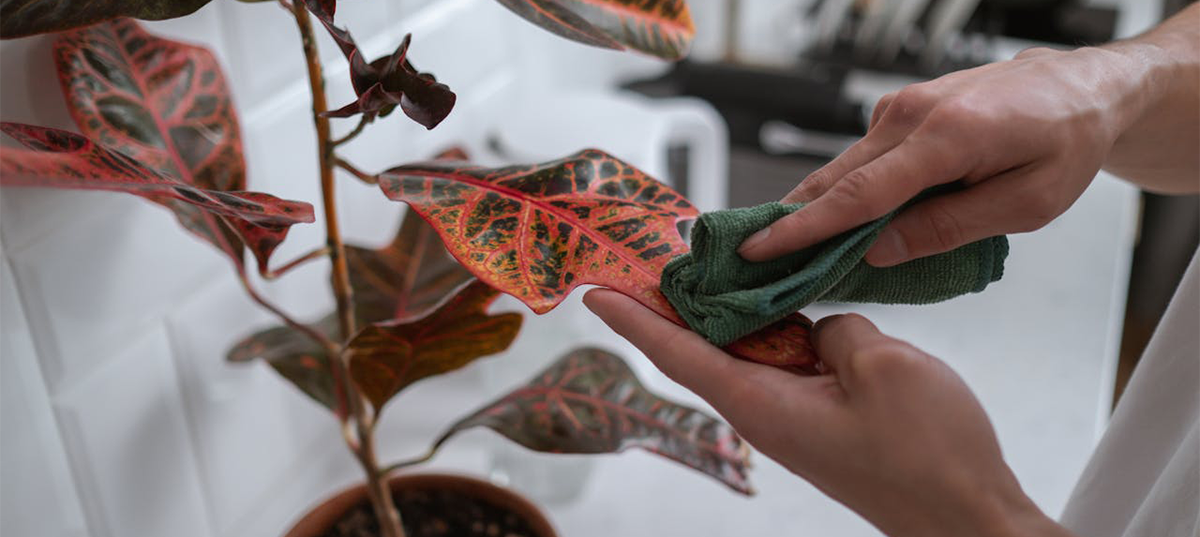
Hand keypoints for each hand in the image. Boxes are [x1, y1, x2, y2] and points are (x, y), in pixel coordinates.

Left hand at [584, 289, 1074, 536]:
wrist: (968, 516)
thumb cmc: (929, 457)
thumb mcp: (883, 367)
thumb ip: (837, 329)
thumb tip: (821, 330)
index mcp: (762, 404)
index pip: (678, 353)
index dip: (634, 320)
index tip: (596, 294)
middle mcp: (767, 413)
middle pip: (705, 348)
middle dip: (677, 302)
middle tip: (656, 254)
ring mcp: (795, 418)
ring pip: (750, 353)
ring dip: (733, 313)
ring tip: (717, 263)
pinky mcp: (823, 420)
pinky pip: (786, 366)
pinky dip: (778, 330)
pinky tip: (788, 300)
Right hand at [737, 46, 1151, 266]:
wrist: (1081, 87)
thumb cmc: (1065, 144)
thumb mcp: (1027, 204)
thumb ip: (950, 228)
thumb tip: (880, 250)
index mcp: (947, 137)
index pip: (858, 194)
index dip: (804, 229)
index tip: (760, 250)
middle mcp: (912, 113)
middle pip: (834, 178)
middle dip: (788, 221)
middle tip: (747, 258)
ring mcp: (902, 106)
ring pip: (842, 167)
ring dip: (810, 207)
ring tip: (777, 247)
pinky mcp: (901, 109)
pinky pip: (860, 157)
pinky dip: (841, 189)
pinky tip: (833, 221)